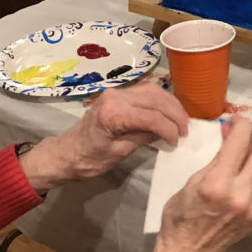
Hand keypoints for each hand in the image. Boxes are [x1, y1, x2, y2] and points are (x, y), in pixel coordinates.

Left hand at [19, 82, 188, 191]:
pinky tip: (168, 112)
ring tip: (181, 120)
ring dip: (170, 104)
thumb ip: (143, 138)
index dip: (169, 128)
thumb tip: (166, 132)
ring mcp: (116, 92)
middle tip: (186, 129)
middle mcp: (116, 97)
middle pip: (155, 98)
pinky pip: (145, 91)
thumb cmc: (88, 160)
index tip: (178, 141)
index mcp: (114, 114)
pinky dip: (160, 100)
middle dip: (175, 113)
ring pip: (152, 91)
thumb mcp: (118, 154)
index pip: (151, 116)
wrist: (65, 153)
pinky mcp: (117, 94)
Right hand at [140, 117, 251, 251]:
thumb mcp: (192, 181)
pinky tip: (239, 180)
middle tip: (240, 136)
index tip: (235, 120)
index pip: (241, 140)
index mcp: (218, 183)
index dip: (241, 124)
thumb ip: (215, 158)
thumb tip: (228, 131)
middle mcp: (241, 194)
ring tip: (238, 157)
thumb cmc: (180, 216)